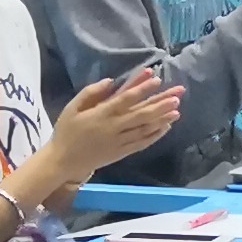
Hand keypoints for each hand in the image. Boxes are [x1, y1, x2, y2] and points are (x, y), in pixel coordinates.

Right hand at [44, 63, 184, 183]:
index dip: (142, 88)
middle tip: (178, 94)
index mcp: (101, 114)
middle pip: (142, 114)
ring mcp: (120, 141)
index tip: (156, 79)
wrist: (63, 161)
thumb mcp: (72, 108)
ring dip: (162, 119)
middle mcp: (114, 127)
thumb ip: (91, 93)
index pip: (126, 99)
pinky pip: (142, 143)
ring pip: (145, 128)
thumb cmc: (66, 131)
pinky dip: (155, 135)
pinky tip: (166, 127)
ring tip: (177, 110)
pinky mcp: (122, 152)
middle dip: (161, 103)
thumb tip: (111, 81)